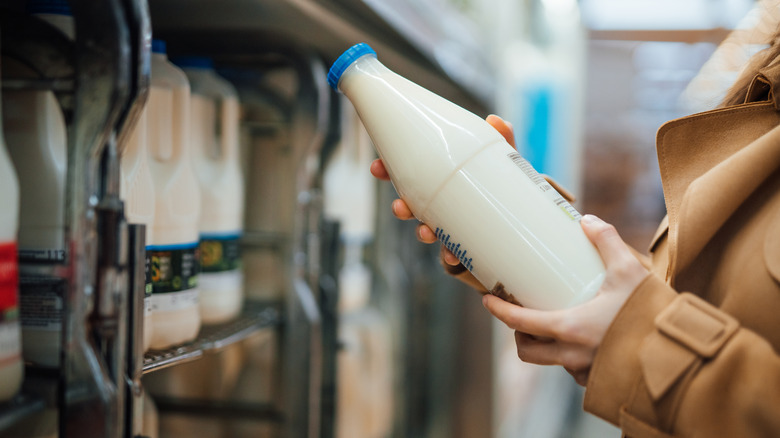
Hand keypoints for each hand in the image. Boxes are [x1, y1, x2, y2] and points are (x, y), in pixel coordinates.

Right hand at [369, 114, 515, 265]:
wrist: (521, 224)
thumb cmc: (504, 186)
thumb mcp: (504, 161)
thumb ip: (501, 140)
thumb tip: (496, 120)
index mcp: (442, 180)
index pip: (408, 174)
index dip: (388, 171)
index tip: (376, 167)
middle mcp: (441, 204)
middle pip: (412, 205)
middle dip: (402, 207)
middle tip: (399, 207)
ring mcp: (450, 228)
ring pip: (428, 231)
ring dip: (422, 233)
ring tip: (425, 233)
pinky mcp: (465, 248)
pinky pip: (453, 255)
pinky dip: (451, 256)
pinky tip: (453, 256)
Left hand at [482, 214, 648, 385]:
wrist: (681, 355)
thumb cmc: (652, 314)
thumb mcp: (629, 271)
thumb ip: (607, 242)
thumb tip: (587, 220)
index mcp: (569, 329)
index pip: (520, 323)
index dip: (499, 311)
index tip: (487, 300)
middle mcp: (571, 356)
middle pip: (528, 352)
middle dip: (519, 336)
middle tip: (521, 317)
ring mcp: (586, 372)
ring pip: (552, 362)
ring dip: (547, 347)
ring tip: (555, 325)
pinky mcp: (601, 382)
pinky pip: (576, 371)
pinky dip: (571, 357)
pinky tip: (585, 341)